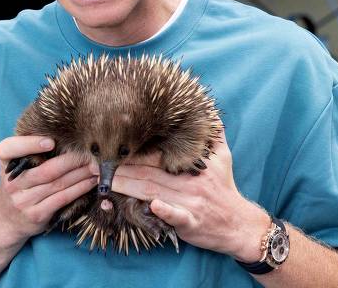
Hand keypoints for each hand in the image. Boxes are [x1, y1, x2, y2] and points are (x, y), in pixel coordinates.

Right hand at [0, 136, 96, 242]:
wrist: (5, 219)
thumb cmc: (18, 182)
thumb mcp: (15, 164)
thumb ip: (31, 149)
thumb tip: (65, 132)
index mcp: (5, 163)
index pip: (8, 149)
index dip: (30, 144)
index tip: (51, 141)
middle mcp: (12, 183)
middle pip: (45, 169)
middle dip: (71, 160)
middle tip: (90, 152)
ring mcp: (23, 201)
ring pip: (57, 184)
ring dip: (81, 174)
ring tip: (97, 165)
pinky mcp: (36, 215)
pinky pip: (62, 199)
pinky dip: (79, 189)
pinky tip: (91, 181)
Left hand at [108, 130, 269, 261]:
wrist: (240, 225)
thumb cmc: (226, 189)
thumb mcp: (223, 157)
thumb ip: (213, 134)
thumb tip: (210, 112)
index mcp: (193, 164)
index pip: (158, 156)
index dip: (134, 153)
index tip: (112, 149)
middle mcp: (190, 181)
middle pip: (150, 173)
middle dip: (122, 169)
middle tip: (97, 166)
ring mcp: (190, 202)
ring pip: (155, 192)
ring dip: (130, 187)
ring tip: (107, 183)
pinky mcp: (191, 222)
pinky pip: (177, 216)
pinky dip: (165, 211)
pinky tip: (153, 206)